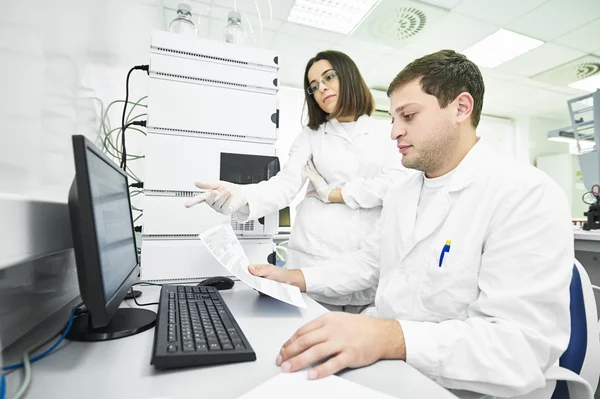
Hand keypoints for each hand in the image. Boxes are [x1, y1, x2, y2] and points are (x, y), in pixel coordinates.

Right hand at [184, 181, 246, 213]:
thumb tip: (195, 182)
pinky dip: (228, 199)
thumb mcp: (217, 184)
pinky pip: (224, 206)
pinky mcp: (225, 211)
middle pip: (208, 200)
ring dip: (223, 195)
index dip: (192, 202)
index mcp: (208, 196)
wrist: (241, 193)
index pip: (199, 199)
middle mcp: (212, 203)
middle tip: (217, 190)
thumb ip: (207, 184)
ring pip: (217, 203)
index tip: (186, 205)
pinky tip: (230, 196)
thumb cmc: (228, 189)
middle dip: (213, 194)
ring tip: (228, 191)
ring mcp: (219, 208)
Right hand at [248, 264, 305, 291]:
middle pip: (250, 278)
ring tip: (262, 284)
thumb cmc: (281, 274)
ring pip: (254, 284)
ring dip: (256, 285)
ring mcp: (261, 282)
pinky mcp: (263, 288)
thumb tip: (249, 268)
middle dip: (251, 280)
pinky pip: (259, 290)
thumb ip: (259, 270)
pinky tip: (264, 288)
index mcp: (259, 268)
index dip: (245, 271)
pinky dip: (260, 290)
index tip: (244, 274)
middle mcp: (259, 275)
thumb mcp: (270, 270)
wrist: (289, 281)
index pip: (248, 269)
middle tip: (255, 280)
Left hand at [276, 313, 405, 379]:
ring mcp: (341, 342)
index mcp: (327, 320)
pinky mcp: (350, 355)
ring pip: (315, 352)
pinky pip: (332, 363)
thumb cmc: (359, 328)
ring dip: (299, 361)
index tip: (282, 351)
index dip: (289, 342)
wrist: (381, 333)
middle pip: (305, 341)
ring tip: (288, 368)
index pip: (302, 331)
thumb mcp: (337, 320)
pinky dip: (320, 370)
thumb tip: (301, 341)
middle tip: (281, 361)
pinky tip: (311, 374)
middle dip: (289, 352)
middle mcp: (332, 330)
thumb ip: (320, 329)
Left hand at [302, 159, 330, 202]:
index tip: (308, 164)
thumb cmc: (325, 195)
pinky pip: (309, 175)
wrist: (329, 195)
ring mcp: (317, 178)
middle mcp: (318, 177)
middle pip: (312, 169)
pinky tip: (304, 167)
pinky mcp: (316, 180)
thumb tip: (308, 194)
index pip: (314, 172)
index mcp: (319, 180)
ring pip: (311, 170)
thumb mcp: (317, 194)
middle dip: (309, 163)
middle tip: (307, 158)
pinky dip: (306, 171)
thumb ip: (312, 193)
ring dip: (307, 165)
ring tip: (305, 160)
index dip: (311, 168)